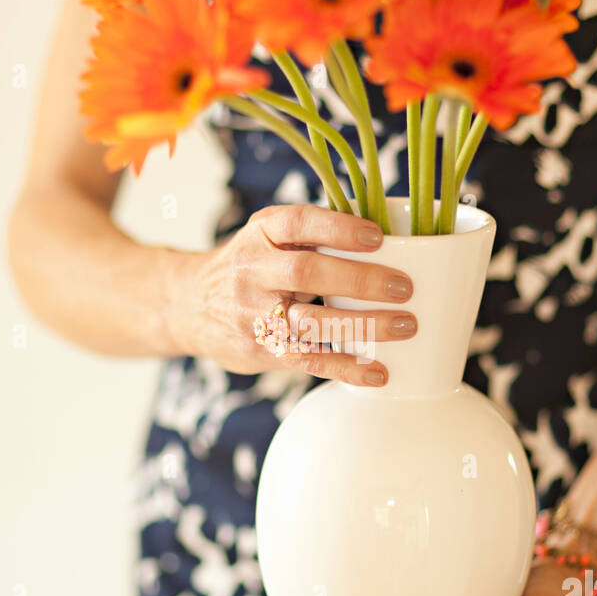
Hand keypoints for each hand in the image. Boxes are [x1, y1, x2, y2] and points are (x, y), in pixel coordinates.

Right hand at [184, 204, 415, 385]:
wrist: (190, 305)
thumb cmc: (252, 265)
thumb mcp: (268, 236)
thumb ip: (312, 234)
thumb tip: (390, 235)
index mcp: (261, 233)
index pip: (298, 223)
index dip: (338, 229)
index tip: (377, 237)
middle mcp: (253, 270)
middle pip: (306, 274)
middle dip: (359, 280)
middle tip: (404, 287)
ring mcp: (254, 313)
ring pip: (310, 322)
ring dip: (363, 325)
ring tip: (406, 325)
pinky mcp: (261, 349)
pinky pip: (307, 360)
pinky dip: (345, 368)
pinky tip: (378, 372)